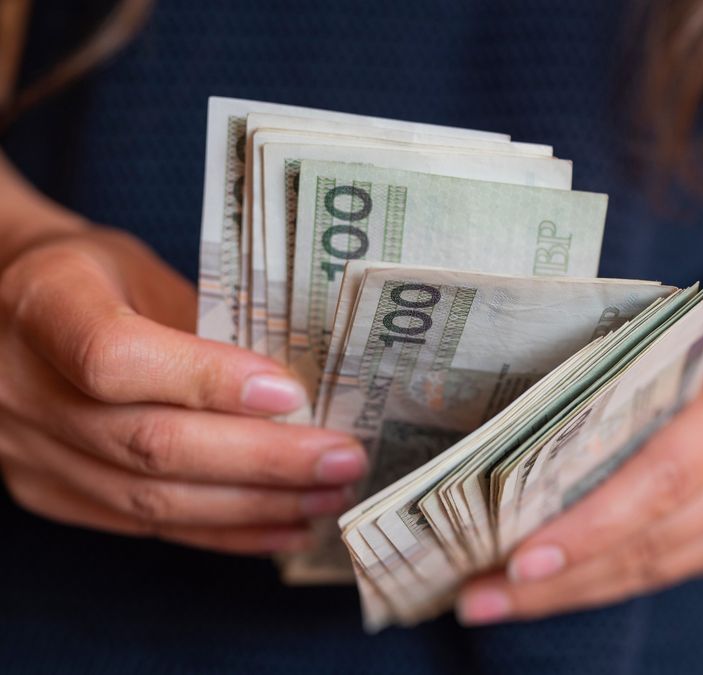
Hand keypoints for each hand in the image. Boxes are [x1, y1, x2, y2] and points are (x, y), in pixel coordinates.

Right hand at [0, 227, 367, 553]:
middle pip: (149, 442)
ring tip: (329, 498)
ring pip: (151, 498)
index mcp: (45, 301)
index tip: (290, 392)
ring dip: (255, 506)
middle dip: (265, 459)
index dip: (207, 381)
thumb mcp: (147, 270)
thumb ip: (209, 323)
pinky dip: (223, 531)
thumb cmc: (99, 278)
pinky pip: (143, 524)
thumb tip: (308, 389)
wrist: (11, 306)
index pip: (116, 357)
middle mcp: (18, 382)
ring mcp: (25, 447)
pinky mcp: (46, 490)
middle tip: (343, 461)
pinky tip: (285, 526)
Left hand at [456, 294, 702, 623]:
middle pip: (652, 539)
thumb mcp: (661, 346)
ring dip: (565, 590)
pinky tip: (539, 589)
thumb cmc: (693, 349)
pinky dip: (595, 582)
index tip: (518, 558)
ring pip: (651, 570)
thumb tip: (498, 452)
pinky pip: (659, 574)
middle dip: (559, 575)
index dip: (592, 524)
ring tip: (489, 598)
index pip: (664, 476)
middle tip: (478, 593)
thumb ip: (610, 391)